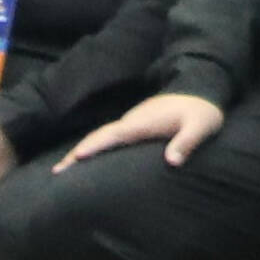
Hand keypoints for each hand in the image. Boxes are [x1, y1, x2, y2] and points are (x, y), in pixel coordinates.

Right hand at [63, 89, 225, 166]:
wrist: (202, 88)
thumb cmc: (202, 111)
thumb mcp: (201, 126)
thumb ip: (187, 142)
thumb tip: (172, 162)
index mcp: (143, 123)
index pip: (113, 135)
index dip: (94, 146)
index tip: (75, 158)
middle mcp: (132, 121)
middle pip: (98, 136)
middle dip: (77, 153)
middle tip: (57, 172)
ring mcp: (131, 122)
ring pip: (101, 136)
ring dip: (81, 150)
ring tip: (63, 169)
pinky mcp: (135, 125)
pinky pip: (109, 137)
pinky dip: (94, 147)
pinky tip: (87, 159)